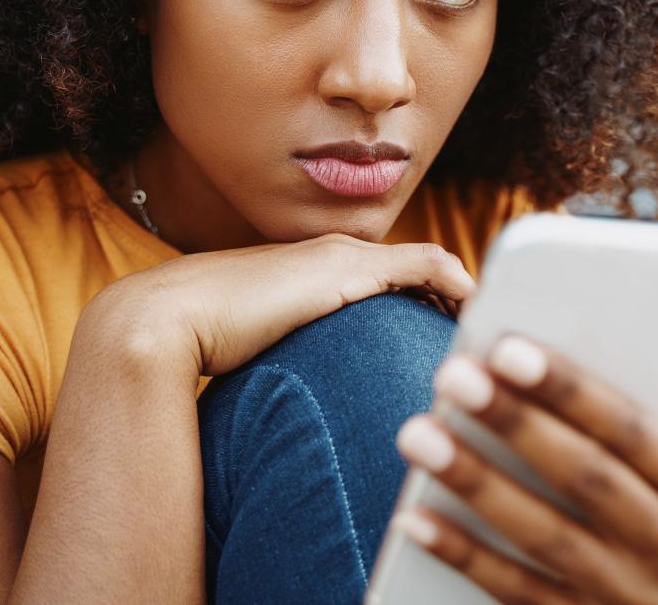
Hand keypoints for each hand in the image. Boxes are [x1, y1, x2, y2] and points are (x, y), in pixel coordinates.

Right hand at [78, 234, 476, 376]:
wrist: (164, 320)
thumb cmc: (202, 342)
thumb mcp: (261, 349)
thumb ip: (291, 359)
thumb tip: (302, 404)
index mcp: (317, 272)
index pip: (391, 276)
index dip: (429, 302)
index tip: (454, 335)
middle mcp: (336, 254)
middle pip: (418, 266)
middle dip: (457, 298)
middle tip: (490, 334)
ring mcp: (342, 258)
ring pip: (428, 264)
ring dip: (463, 295)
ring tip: (492, 330)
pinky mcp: (346, 269)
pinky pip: (424, 266)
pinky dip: (455, 284)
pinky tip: (474, 312)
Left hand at [392, 324, 657, 603]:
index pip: (634, 431)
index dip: (570, 390)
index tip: (508, 348)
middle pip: (585, 480)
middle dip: (513, 424)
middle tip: (451, 376)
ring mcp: (632, 598)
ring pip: (545, 537)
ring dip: (475, 483)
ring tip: (418, 433)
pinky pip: (516, 594)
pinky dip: (462, 554)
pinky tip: (414, 516)